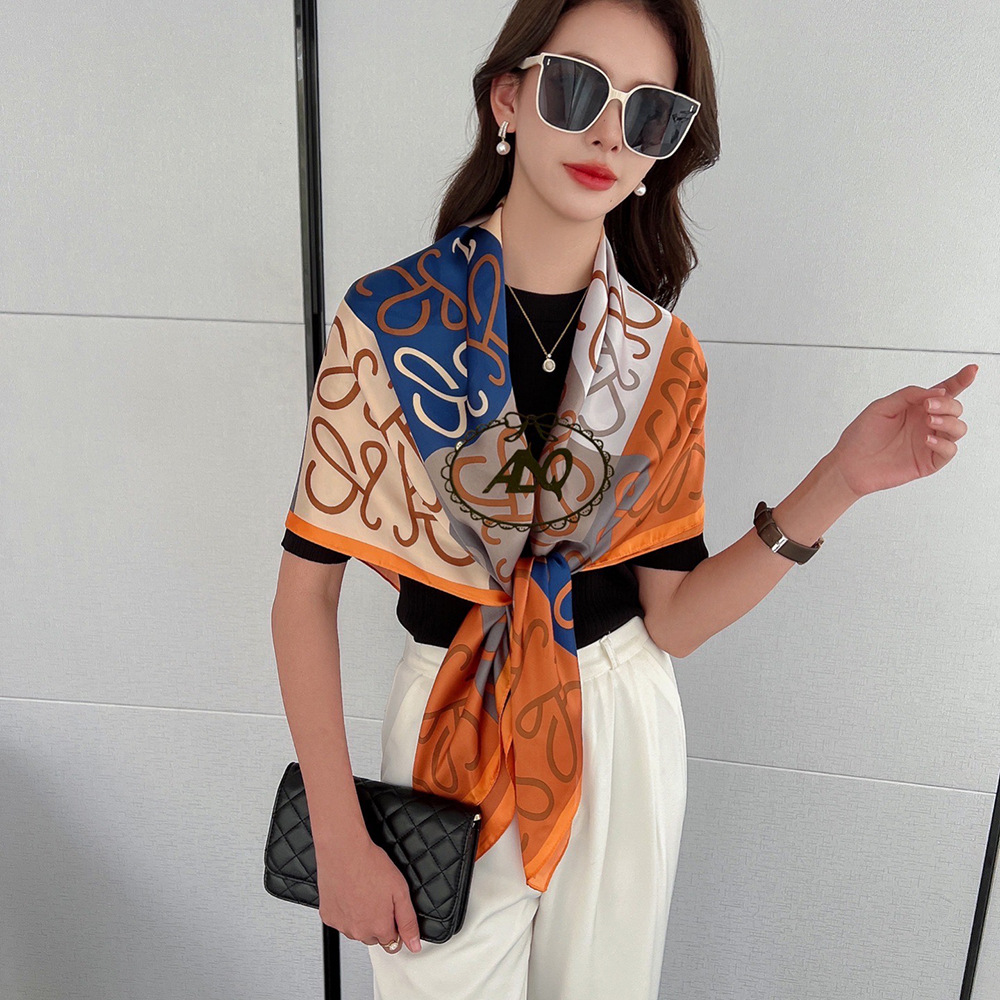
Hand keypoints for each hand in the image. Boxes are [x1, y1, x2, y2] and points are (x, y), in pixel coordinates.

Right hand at [316, 834, 422, 953]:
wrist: (344, 851)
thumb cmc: (371, 866)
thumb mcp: (401, 891)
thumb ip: (408, 922)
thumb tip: (415, 945)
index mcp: (379, 928)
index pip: (393, 943)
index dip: (395, 927)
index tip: (392, 912)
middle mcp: (359, 931)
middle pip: (374, 938)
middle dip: (378, 923)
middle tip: (378, 898)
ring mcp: (341, 925)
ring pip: (357, 930)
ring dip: (361, 919)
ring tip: (363, 893)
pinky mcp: (328, 917)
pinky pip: (341, 921)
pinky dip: (345, 912)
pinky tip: (350, 894)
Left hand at [828, 363, 977, 499]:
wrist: (850, 464)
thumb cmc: (862, 435)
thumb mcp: (882, 407)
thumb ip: (909, 395)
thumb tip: (937, 391)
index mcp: (916, 407)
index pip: (944, 392)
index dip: (960, 381)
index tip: (972, 370)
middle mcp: (926, 423)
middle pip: (955, 408)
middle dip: (947, 403)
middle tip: (929, 405)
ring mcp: (929, 442)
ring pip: (958, 428)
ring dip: (949, 421)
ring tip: (929, 421)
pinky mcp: (928, 461)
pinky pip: (949, 451)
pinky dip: (943, 443)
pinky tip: (927, 439)